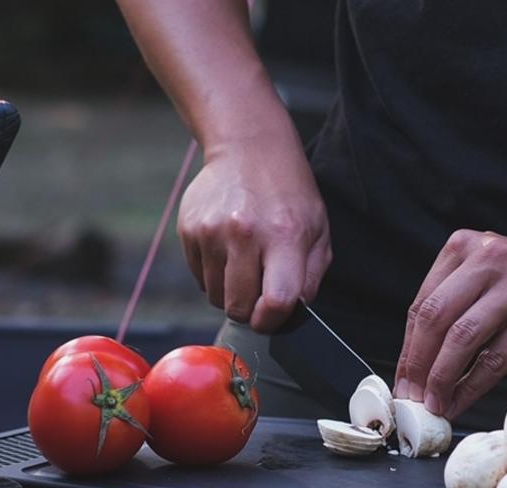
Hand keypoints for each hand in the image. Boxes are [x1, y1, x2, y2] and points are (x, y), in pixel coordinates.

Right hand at [177, 132, 330, 332]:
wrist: (248, 147)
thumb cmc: (288, 192)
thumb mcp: (316, 229)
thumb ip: (310, 276)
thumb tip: (291, 313)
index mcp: (283, 235)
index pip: (275, 301)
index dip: (273, 321)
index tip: (272, 318)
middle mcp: (244, 234)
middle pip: (238, 306)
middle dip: (249, 311)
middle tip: (257, 293)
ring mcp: (211, 232)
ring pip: (215, 295)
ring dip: (230, 291)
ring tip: (243, 263)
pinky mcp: (189, 229)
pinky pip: (199, 276)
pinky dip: (213, 274)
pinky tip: (226, 249)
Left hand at [394, 227, 506, 419]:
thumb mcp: (480, 269)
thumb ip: (447, 299)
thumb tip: (414, 359)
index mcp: (463, 247)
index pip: (423, 305)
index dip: (407, 347)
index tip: (402, 376)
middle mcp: (488, 262)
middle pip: (435, 319)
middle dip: (418, 364)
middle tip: (411, 392)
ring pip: (462, 340)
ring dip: (441, 378)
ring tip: (434, 402)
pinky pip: (495, 361)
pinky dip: (471, 387)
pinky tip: (460, 400)